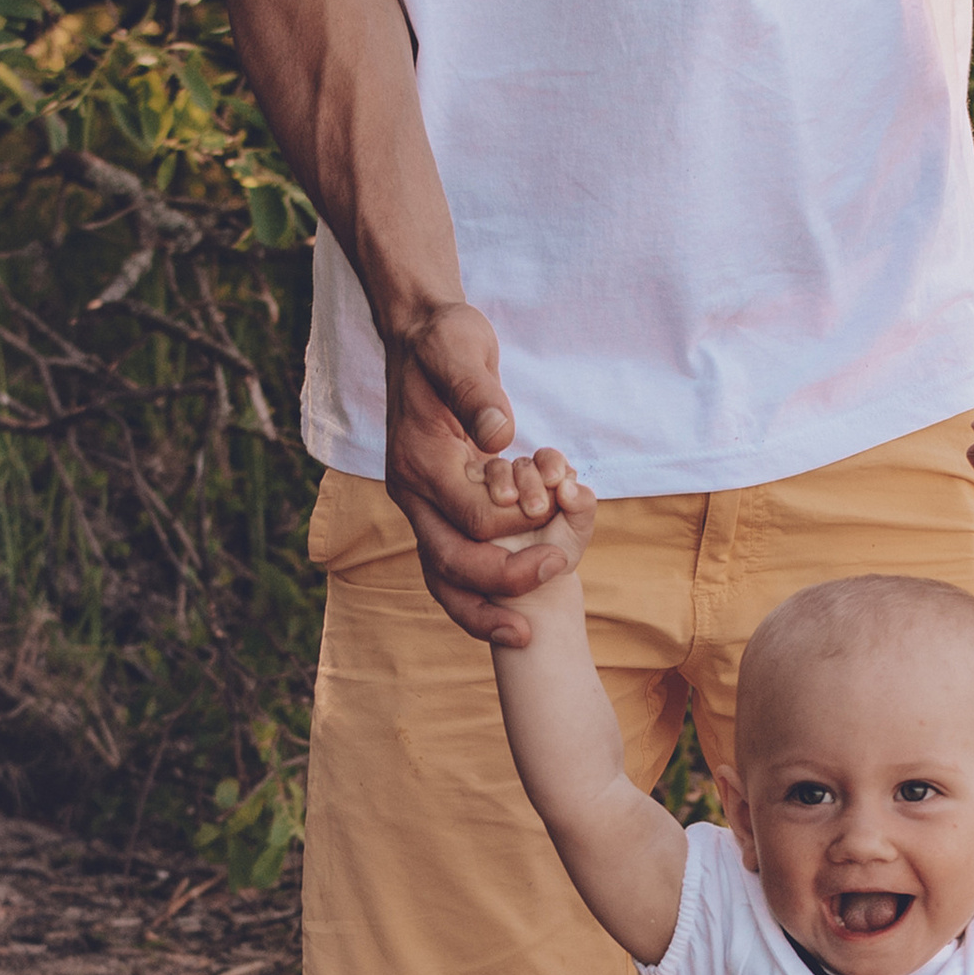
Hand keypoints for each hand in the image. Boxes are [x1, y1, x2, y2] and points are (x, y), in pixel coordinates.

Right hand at [381, 302, 565, 647]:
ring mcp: (421, 509)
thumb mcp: (461, 349)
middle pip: (452, 562)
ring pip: (443, 581)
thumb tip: (500, 436)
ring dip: (482, 613)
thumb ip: (477, 393)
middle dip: (506, 579)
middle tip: (561, 570)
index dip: (518, 524)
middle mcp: (412, 494)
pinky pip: (451, 574)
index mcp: (419, 461)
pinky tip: (512, 619)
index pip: (472, 516)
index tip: (555, 510)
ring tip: (524, 636)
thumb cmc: (445, 341)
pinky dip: (477, 601)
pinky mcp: (437, 514)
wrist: (421, 338)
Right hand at [479, 449, 596, 579]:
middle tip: (536, 508)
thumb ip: (582, 505)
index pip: (548, 458)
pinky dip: (477, 488)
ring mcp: (492, 485)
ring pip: (492, 469)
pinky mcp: (469, 496)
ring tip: (508, 501)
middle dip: (529, 480)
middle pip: (520, 464)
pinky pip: (468, 482)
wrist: (529, 580)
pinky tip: (486, 502)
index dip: (551, 464)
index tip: (554, 480)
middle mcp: (519, 476)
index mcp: (547, 476)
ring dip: (501, 481)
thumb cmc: (557, 551)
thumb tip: (567, 486)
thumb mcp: (578, 531)